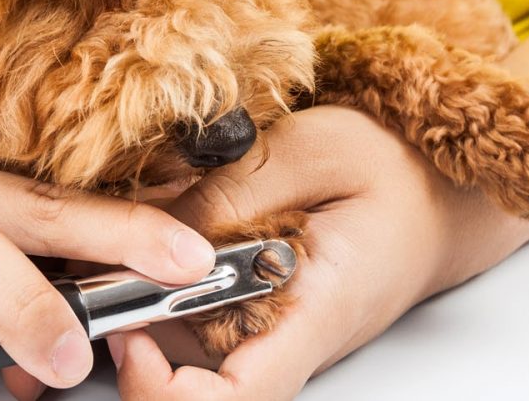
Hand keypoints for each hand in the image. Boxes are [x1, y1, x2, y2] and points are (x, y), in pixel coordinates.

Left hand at [106, 105, 528, 399]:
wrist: (434, 190)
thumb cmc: (393, 170)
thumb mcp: (312, 152)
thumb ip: (231, 195)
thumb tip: (151, 234)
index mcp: (313, 312)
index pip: (237, 399)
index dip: (167, 392)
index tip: (131, 335)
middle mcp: (287, 337)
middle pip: (192, 379)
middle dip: (130, 336)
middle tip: (94, 275)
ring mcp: (271, 330)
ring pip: (184, 347)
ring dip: (138, 303)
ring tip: (115, 241)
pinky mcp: (259, 311)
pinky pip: (196, 317)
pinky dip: (161, 284)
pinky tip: (153, 236)